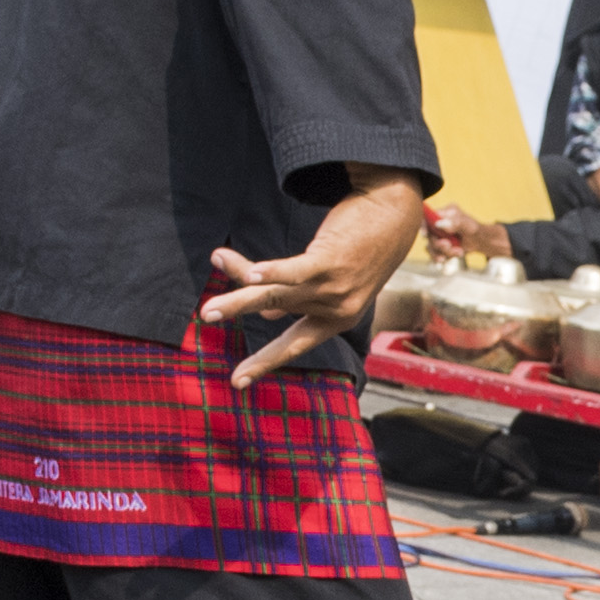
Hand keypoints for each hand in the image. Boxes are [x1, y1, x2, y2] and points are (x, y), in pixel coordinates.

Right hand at [203, 165, 430, 383]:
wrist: (394, 217)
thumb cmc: (359, 250)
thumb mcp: (336, 283)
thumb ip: (303, 300)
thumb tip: (271, 313)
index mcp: (336, 320)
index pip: (294, 345)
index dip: (265, 363)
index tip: (237, 382)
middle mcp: (336, 310)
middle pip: (276, 312)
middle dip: (239, 313)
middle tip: (205, 318)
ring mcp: (335, 288)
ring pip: (277, 292)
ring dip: (240, 288)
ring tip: (210, 294)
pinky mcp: (333, 262)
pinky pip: (295, 271)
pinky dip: (271, 272)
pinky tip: (249, 273)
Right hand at [425, 203, 511, 260]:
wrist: (481, 241)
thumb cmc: (475, 229)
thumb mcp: (467, 224)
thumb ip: (454, 222)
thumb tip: (438, 224)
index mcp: (443, 214)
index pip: (426, 217)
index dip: (422, 225)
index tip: (425, 234)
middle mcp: (438, 224)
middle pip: (428, 236)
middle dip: (438, 244)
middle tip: (449, 246)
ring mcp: (438, 236)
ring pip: (431, 247)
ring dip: (444, 252)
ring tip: (459, 252)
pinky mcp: (440, 247)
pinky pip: (435, 254)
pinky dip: (444, 257)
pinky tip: (457, 255)